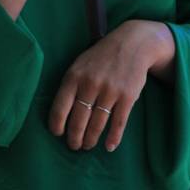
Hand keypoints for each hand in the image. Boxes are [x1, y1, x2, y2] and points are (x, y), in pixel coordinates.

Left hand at [48, 20, 169, 152]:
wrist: (132, 43)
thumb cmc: (101, 57)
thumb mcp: (80, 64)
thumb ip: (71, 85)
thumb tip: (61, 113)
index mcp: (74, 76)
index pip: (60, 107)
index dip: (57, 125)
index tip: (58, 134)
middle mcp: (90, 84)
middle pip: (79, 120)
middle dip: (75, 138)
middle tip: (74, 146)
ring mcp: (110, 91)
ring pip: (97, 124)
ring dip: (91, 139)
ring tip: (88, 145)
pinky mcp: (127, 97)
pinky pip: (118, 123)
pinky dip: (113, 138)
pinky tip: (108, 147)